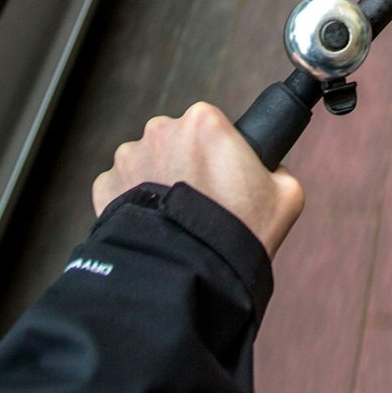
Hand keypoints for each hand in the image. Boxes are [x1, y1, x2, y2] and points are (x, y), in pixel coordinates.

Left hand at [92, 102, 304, 257]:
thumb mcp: (286, 194)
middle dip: (186, 162)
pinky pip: (122, 187)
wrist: (191, 272)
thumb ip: (277, 168)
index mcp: (203, 120)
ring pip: (147, 162)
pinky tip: (156, 224)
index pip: (210, 125)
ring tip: (176, 217)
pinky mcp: (105, 185)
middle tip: (202, 199)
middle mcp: (161, 129)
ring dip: (158, 182)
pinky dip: (135, 202)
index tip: (223, 175)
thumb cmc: (239, 231)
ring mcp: (128, 157)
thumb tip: (270, 168)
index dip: (219, 150)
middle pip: (176, 139)